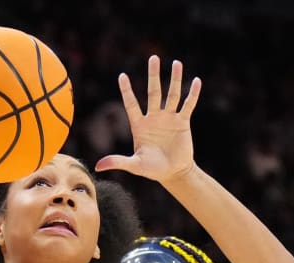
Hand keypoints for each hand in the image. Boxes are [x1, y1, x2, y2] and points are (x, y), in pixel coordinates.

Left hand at [95, 56, 200, 182]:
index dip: (127, 90)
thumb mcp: (135, 165)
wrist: (173, 173)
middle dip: (153, 75)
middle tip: (153, 58)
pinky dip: (192, 94)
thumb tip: (98, 167)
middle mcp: (154, 118)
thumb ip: (118, 162)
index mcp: (140, 125)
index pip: (131, 104)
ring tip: (176, 63)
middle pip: (154, 92)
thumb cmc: (152, 169)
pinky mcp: (183, 122)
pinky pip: (188, 105)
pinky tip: (196, 81)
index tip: (122, 75)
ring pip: (172, 95)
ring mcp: (169, 118)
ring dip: (175, 79)